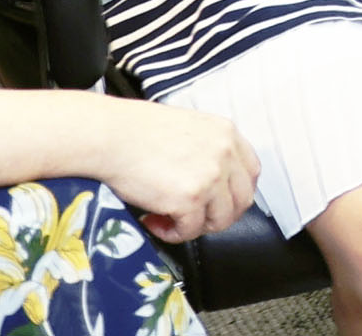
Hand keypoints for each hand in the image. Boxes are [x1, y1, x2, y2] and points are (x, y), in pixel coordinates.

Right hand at [100, 100, 259, 243]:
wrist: (111, 136)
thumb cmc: (136, 131)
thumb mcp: (187, 128)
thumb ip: (206, 150)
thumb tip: (209, 179)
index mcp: (226, 133)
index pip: (250, 172)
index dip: (234, 193)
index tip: (218, 202)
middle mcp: (225, 154)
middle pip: (242, 200)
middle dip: (217, 216)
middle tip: (191, 218)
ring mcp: (211, 176)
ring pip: (220, 219)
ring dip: (195, 227)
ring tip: (168, 220)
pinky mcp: (191, 198)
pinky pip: (191, 229)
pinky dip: (172, 233)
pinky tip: (153, 221)